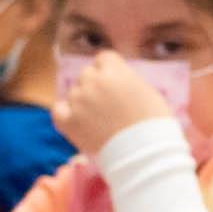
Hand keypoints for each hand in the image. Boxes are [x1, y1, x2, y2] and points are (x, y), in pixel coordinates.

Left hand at [54, 49, 175, 154]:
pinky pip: (59, 110)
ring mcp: (78, 101)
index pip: (104, 58)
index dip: (110, 70)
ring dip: (84, 101)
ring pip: (75, 92)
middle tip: (109, 104)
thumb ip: (127, 80)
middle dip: (96, 85)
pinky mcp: (69, 121)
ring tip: (101, 119)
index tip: (116, 83)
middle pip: (88, 74)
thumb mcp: (147, 92)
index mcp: (114, 71)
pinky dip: (66, 112)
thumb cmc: (153, 123)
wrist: (144, 153)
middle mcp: (93, 81)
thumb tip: (117, 80)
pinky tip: (77, 119)